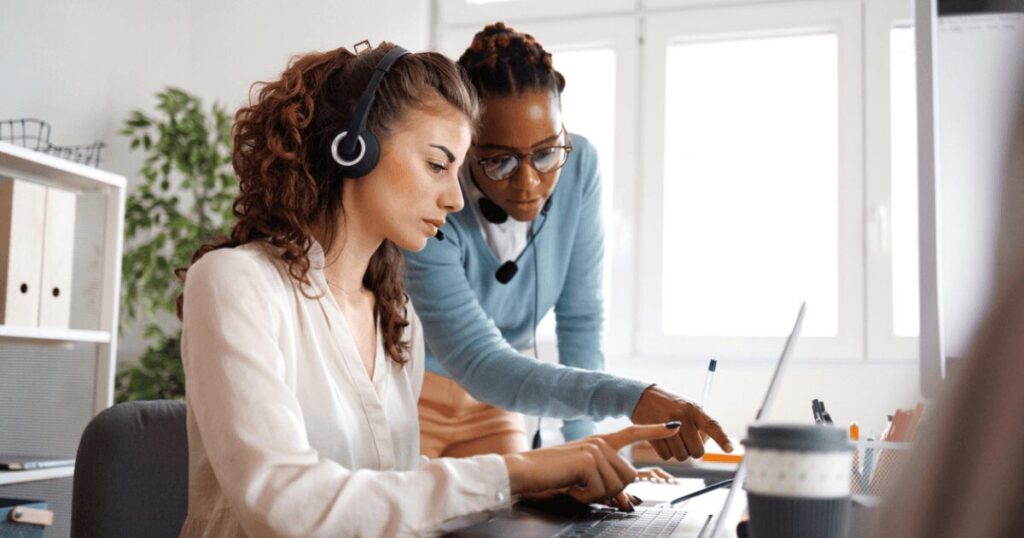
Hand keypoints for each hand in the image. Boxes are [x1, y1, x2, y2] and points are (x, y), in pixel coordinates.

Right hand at [503, 422, 682, 509]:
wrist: (524, 471)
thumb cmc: (550, 476)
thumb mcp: (583, 480)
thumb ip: (605, 484)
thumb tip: (627, 501)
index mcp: (599, 442)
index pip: (632, 433)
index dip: (655, 431)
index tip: (674, 426)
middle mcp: (600, 442)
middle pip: (628, 476)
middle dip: (609, 492)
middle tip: (582, 488)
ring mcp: (596, 449)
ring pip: (616, 485)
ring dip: (594, 495)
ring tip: (573, 485)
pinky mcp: (589, 460)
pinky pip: (600, 490)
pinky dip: (584, 496)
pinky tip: (569, 486)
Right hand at [631, 385, 733, 460]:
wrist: (643, 396)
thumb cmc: (671, 405)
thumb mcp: (688, 408)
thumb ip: (699, 425)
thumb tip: (702, 445)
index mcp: (694, 410)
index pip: (712, 426)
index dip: (722, 439)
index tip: (730, 449)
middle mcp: (682, 417)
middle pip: (696, 451)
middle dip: (693, 451)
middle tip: (686, 442)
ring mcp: (666, 426)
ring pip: (681, 456)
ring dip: (679, 452)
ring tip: (674, 439)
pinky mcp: (653, 434)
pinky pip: (666, 456)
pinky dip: (666, 453)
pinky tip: (664, 441)